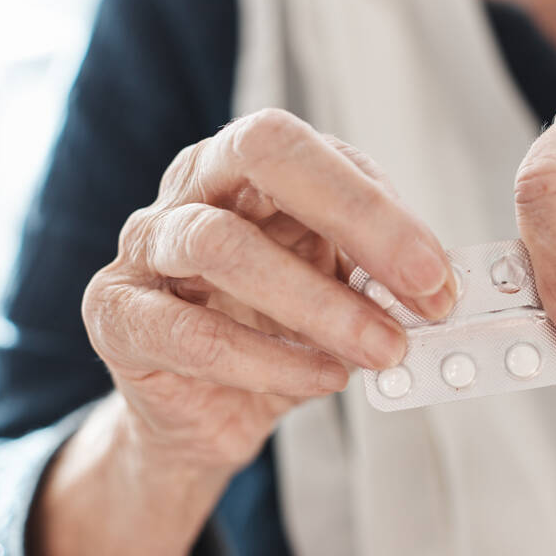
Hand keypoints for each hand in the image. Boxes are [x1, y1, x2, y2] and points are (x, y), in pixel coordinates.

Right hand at [83, 108, 456, 469]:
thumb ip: (377, 267)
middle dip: (355, 217)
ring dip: (320, 305)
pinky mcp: (118, 316)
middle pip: (259, 153)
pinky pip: (194, 334)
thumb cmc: (277, 329)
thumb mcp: (339, 283)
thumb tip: (437, 280)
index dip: (378, 206)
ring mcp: (145, 247)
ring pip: (222, 245)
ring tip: (382, 350)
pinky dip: (273, 361)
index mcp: (247, 165)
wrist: (207, 407)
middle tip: (421, 292)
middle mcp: (191, 187)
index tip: (437, 275)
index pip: (307, 148)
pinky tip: (325, 378)